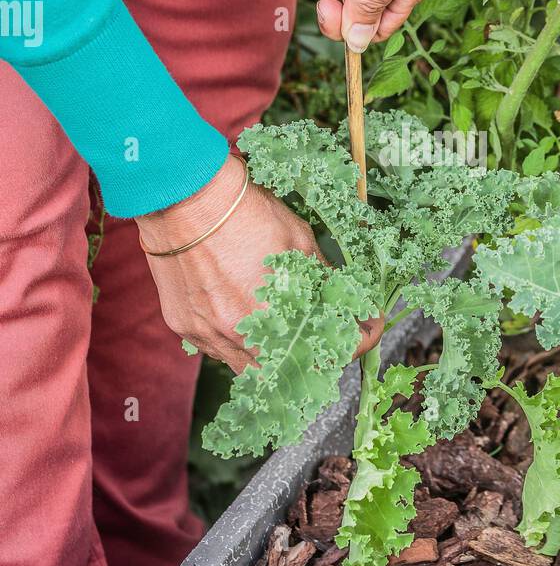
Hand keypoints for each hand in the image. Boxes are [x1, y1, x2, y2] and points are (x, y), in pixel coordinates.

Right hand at [136, 155, 381, 372]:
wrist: (184, 196)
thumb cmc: (244, 212)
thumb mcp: (300, 240)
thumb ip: (325, 279)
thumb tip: (353, 301)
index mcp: (276, 317)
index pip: (332, 350)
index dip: (358, 339)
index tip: (368, 329)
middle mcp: (240, 336)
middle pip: (290, 370)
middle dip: (316, 353)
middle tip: (328, 330)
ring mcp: (209, 335)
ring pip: (249, 367)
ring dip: (274, 355)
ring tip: (288, 327)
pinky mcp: (185, 327)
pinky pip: (218, 349)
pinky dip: (238, 340)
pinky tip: (246, 315)